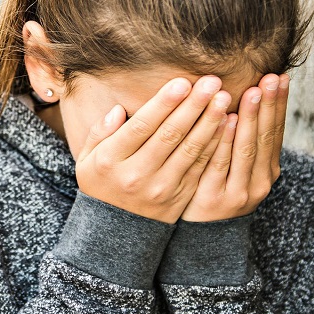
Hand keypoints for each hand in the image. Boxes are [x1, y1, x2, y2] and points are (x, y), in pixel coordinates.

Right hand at [75, 76, 231, 223]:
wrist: (115, 231)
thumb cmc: (101, 182)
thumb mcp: (87, 158)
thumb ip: (99, 132)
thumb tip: (118, 110)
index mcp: (111, 161)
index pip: (141, 127)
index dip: (163, 104)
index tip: (182, 82)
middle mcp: (137, 175)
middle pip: (170, 135)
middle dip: (193, 106)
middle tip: (212, 82)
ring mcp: (161, 188)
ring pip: (190, 150)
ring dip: (210, 122)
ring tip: (224, 98)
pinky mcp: (180, 197)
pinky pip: (200, 167)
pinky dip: (215, 144)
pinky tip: (226, 124)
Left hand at [181, 74, 288, 222]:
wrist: (202, 237)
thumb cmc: (217, 191)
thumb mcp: (237, 168)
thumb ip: (243, 140)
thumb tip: (248, 96)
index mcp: (268, 170)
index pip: (276, 131)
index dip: (279, 104)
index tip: (281, 77)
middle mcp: (260, 181)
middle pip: (265, 137)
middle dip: (269, 105)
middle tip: (270, 78)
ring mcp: (239, 192)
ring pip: (247, 149)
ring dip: (251, 119)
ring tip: (253, 91)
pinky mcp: (216, 199)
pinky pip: (221, 164)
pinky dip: (226, 141)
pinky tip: (229, 120)